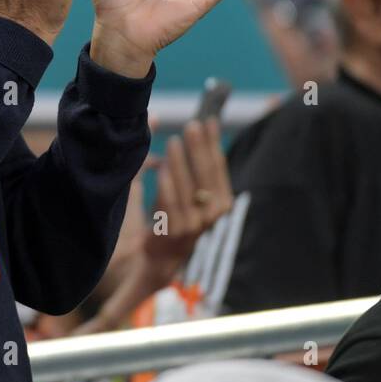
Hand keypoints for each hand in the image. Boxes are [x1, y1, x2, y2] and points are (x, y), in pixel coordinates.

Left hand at [141, 117, 233, 282]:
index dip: (214, 142)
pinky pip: (172, 202)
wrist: (159, 260)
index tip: (209, 121)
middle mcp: (213, 213)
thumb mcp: (184, 190)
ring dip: (182, 161)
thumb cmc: (171, 218)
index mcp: (221, 202)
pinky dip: (167, 182)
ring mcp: (195, 224)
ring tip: (174, 141)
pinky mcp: (176, 232)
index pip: (219, 166)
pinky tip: (161, 166)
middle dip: (200, 147)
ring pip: (190, 186)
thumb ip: (186, 161)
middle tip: (192, 125)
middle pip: (207, 173)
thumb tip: (181, 125)